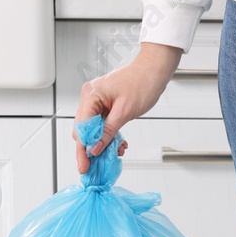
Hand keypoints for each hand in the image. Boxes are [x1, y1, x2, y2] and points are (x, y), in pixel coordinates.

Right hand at [74, 42, 180, 172]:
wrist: (154, 70)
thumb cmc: (143, 83)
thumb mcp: (125, 112)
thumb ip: (108, 132)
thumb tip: (95, 149)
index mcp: (91, 95)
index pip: (81, 128)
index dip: (83, 149)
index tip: (85, 166)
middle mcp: (90, 97)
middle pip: (83, 130)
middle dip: (91, 148)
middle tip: (98, 165)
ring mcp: (97, 101)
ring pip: (92, 129)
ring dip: (102, 143)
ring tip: (115, 152)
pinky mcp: (105, 105)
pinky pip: (101, 124)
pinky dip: (108, 135)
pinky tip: (118, 143)